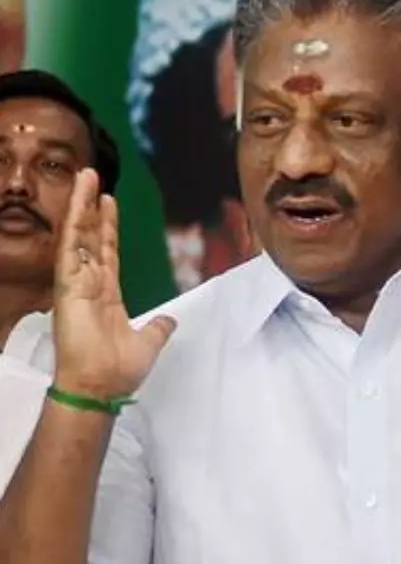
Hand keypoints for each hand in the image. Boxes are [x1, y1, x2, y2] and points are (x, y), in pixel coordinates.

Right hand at [51, 168, 175, 399]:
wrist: (101, 387)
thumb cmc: (118, 370)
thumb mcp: (148, 341)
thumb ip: (158, 327)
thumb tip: (169, 320)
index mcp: (106, 295)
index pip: (107, 251)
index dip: (107, 227)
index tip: (108, 203)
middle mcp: (89, 284)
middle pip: (90, 237)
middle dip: (91, 207)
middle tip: (93, 176)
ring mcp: (76, 283)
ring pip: (79, 236)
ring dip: (81, 206)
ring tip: (86, 176)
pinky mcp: (68, 286)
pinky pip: (70, 249)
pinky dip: (74, 224)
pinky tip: (78, 203)